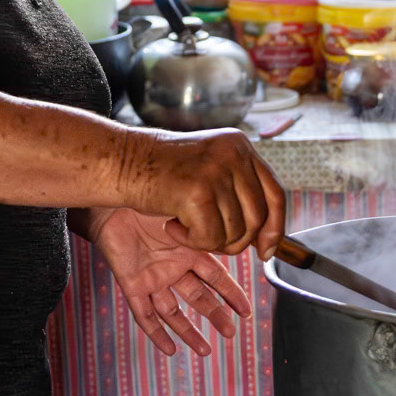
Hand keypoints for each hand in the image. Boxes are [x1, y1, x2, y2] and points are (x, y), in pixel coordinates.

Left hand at [85, 207, 251, 356]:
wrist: (111, 201)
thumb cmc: (148, 199)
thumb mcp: (186, 214)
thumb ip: (207, 230)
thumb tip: (237, 239)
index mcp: (189, 249)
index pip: (217, 277)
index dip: (232, 295)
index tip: (246, 311)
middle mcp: (173, 266)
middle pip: (198, 297)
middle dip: (216, 316)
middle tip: (230, 333)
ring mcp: (153, 277)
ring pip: (173, 311)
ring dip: (189, 331)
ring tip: (205, 350)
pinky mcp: (132, 284)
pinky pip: (144, 314)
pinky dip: (156, 333)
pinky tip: (168, 349)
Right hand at [120, 128, 285, 257]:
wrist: (121, 162)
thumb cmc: (159, 171)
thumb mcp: (208, 168)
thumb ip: (237, 192)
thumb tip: (267, 238)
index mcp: (239, 146)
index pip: (275, 193)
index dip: (275, 227)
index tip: (266, 250)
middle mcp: (233, 154)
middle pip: (257, 219)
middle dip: (237, 241)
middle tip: (207, 238)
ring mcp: (216, 172)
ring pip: (234, 233)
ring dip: (208, 241)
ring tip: (183, 224)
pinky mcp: (198, 193)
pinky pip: (210, 239)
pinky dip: (190, 241)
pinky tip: (171, 225)